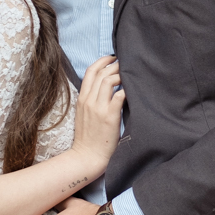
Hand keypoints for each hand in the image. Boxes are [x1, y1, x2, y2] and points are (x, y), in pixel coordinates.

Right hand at [71, 56, 124, 173]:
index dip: (102, 61)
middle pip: (101, 73)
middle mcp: (89, 100)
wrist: (87, 156)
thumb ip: (92, 99)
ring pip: (109, 81)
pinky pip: (119, 96)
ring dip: (121, 75)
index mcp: (82, 99)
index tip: (112, 58)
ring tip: (131, 75)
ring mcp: (98, 108)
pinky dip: (127, 89)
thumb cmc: (88, 137)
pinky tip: (133, 90)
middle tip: (126, 64)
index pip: (90, 71)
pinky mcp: (109, 117)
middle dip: (115, 65)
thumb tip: (107, 86)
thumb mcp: (84, 114)